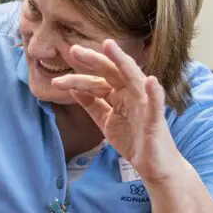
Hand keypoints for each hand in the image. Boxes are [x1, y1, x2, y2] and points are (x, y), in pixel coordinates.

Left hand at [51, 40, 183, 183]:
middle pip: (111, 72)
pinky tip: (151, 81)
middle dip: (93, 61)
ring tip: (110, 47)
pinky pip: (156, 105)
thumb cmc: (133, 140)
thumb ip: (92, 105)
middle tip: (74, 50)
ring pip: (133, 79)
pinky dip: (155, 93)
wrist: (153, 165)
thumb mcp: (106, 121)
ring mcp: (145, 104)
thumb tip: (74, 89)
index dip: (78, 79)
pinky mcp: (156, 120)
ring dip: (122, 62)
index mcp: (120, 94)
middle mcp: (132, 94)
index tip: (57, 80)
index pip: (97, 81)